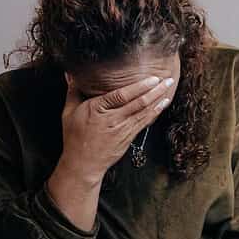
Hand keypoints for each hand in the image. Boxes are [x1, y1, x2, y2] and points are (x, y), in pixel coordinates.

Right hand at [55, 74, 172, 185]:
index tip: (151, 78)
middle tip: (168, 79)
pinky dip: (155, 111)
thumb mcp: (69, 113)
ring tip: (169, 87)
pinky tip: (163, 104)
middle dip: (155, 90)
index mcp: (96, 109)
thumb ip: (73, 92)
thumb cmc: (74, 137)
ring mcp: (121, 129)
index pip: (120, 95)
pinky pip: (144, 122)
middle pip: (138, 102)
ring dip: (158, 99)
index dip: (139, 86)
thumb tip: (71, 74)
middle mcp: (111, 119)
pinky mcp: (128, 137)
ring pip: (144, 112)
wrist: (83, 164)